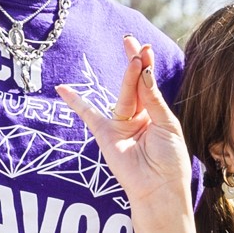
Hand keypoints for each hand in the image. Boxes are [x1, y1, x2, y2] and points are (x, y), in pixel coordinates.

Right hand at [63, 38, 198, 223]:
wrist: (159, 189)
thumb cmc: (170, 160)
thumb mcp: (167, 125)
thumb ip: (153, 99)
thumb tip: (144, 70)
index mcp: (155, 114)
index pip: (149, 83)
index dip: (147, 65)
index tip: (145, 46)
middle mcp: (137, 117)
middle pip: (135, 84)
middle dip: (136, 63)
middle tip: (133, 43)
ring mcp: (120, 125)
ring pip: (124, 96)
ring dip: (129, 77)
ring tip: (134, 59)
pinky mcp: (105, 135)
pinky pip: (88, 115)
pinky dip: (76, 103)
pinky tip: (63, 89)